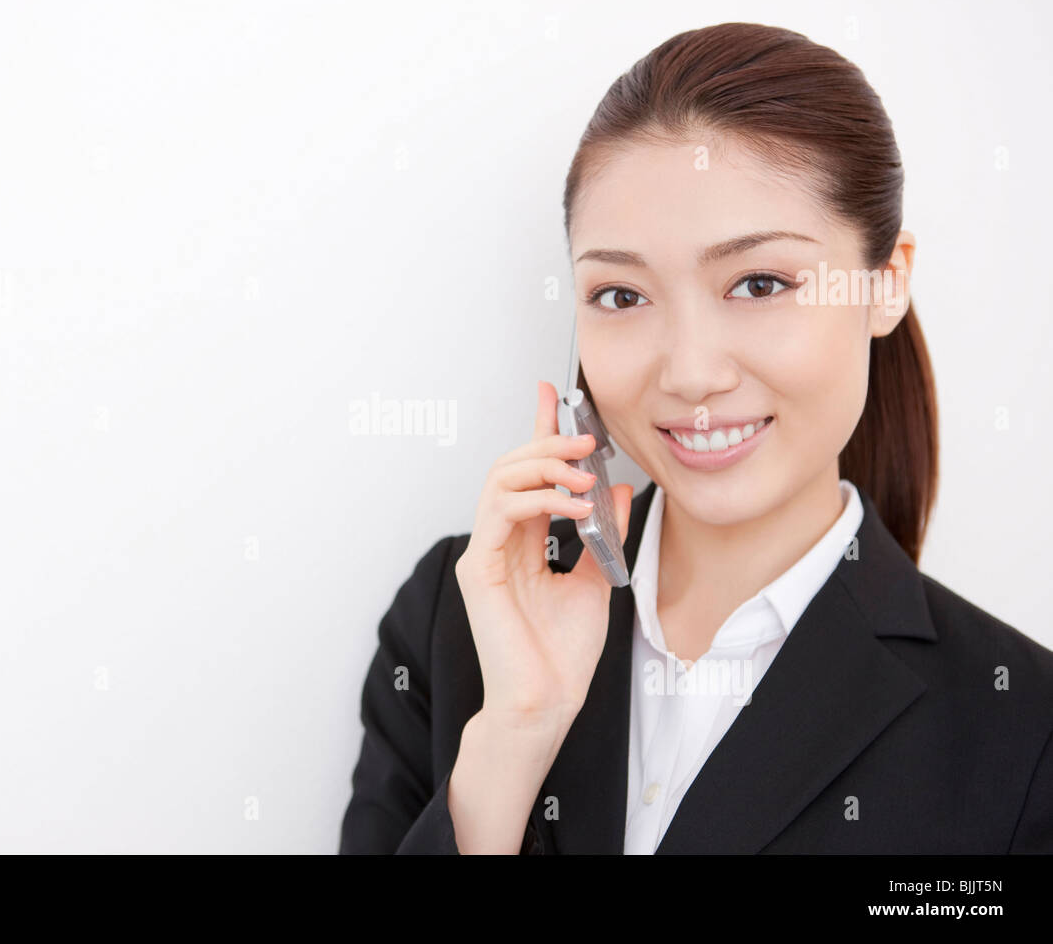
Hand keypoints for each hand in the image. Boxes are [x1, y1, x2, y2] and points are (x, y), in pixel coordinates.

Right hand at [454, 380, 633, 726]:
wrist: (548, 703)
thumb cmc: (563, 654)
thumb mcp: (598, 578)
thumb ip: (604, 533)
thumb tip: (618, 492)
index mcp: (523, 543)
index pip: (528, 474)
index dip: (538, 431)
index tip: (553, 394)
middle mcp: (499, 542)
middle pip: (510, 468)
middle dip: (547, 442)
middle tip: (585, 438)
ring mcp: (485, 554)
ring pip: (500, 482)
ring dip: (543, 467)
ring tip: (583, 475)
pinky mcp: (479, 570)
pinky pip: (500, 514)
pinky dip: (537, 500)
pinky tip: (572, 507)